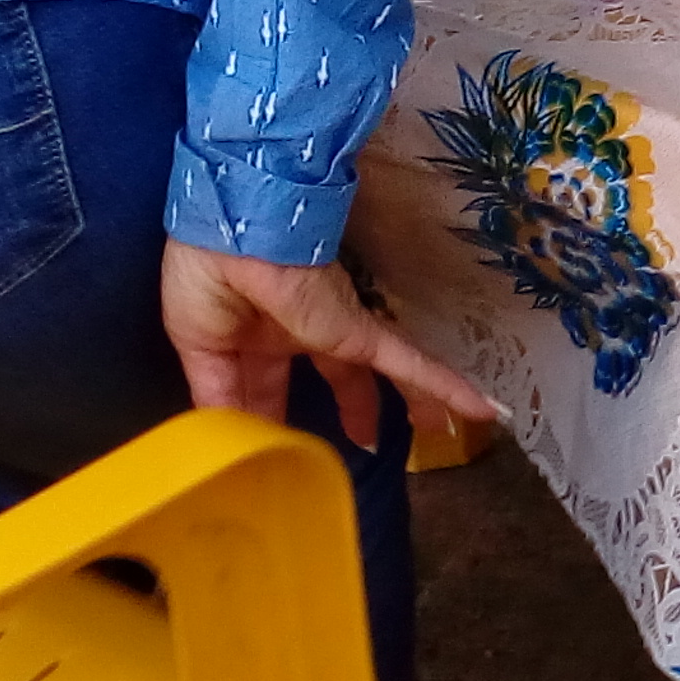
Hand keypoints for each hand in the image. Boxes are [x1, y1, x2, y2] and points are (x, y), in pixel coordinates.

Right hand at [162, 239, 498, 453]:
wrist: (235, 221)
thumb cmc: (203, 276)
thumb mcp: (197, 346)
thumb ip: (220, 397)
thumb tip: (229, 444)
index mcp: (248, 337)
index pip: (266, 390)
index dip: (272, 423)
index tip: (280, 459)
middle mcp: (298, 333)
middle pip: (336, 379)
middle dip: (353, 409)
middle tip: (370, 440)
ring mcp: (333, 330)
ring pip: (380, 375)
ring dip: (410, 403)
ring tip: (437, 429)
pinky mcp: (359, 329)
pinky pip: (408, 362)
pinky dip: (443, 385)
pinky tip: (482, 409)